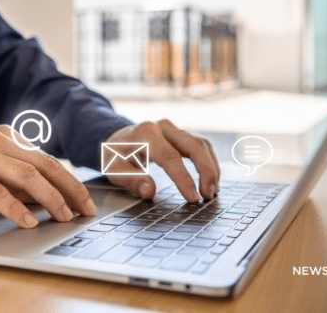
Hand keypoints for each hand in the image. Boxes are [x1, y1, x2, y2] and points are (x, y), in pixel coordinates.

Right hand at [0, 125, 95, 227]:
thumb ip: (19, 176)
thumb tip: (48, 198)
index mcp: (12, 138)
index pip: (49, 160)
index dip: (71, 181)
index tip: (85, 200)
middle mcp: (2, 142)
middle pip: (46, 165)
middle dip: (70, 189)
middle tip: (84, 210)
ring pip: (27, 175)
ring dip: (50, 198)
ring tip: (64, 217)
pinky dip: (16, 208)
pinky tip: (29, 221)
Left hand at [104, 120, 219, 200]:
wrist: (116, 139)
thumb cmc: (115, 155)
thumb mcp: (113, 170)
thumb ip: (130, 180)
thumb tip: (149, 191)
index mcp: (145, 134)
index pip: (170, 157)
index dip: (184, 179)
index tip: (193, 198)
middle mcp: (162, 127)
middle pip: (194, 145)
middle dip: (206, 171)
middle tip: (209, 195)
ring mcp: (173, 129)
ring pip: (201, 144)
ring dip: (211, 168)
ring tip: (212, 191)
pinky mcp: (180, 134)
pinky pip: (200, 145)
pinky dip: (209, 163)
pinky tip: (211, 180)